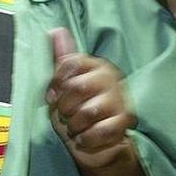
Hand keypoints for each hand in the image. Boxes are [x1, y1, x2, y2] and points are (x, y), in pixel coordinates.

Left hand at [45, 27, 134, 169]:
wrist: (95, 146)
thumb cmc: (77, 112)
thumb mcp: (63, 86)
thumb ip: (62, 60)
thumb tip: (55, 30)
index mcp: (96, 65)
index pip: (70, 63)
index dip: (55, 83)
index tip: (51, 97)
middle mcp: (110, 78)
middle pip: (77, 87)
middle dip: (64, 107)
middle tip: (65, 115)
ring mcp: (119, 100)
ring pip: (88, 111)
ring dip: (75, 125)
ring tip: (76, 127)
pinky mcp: (124, 123)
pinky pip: (100, 131)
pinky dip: (87, 139)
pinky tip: (85, 138)